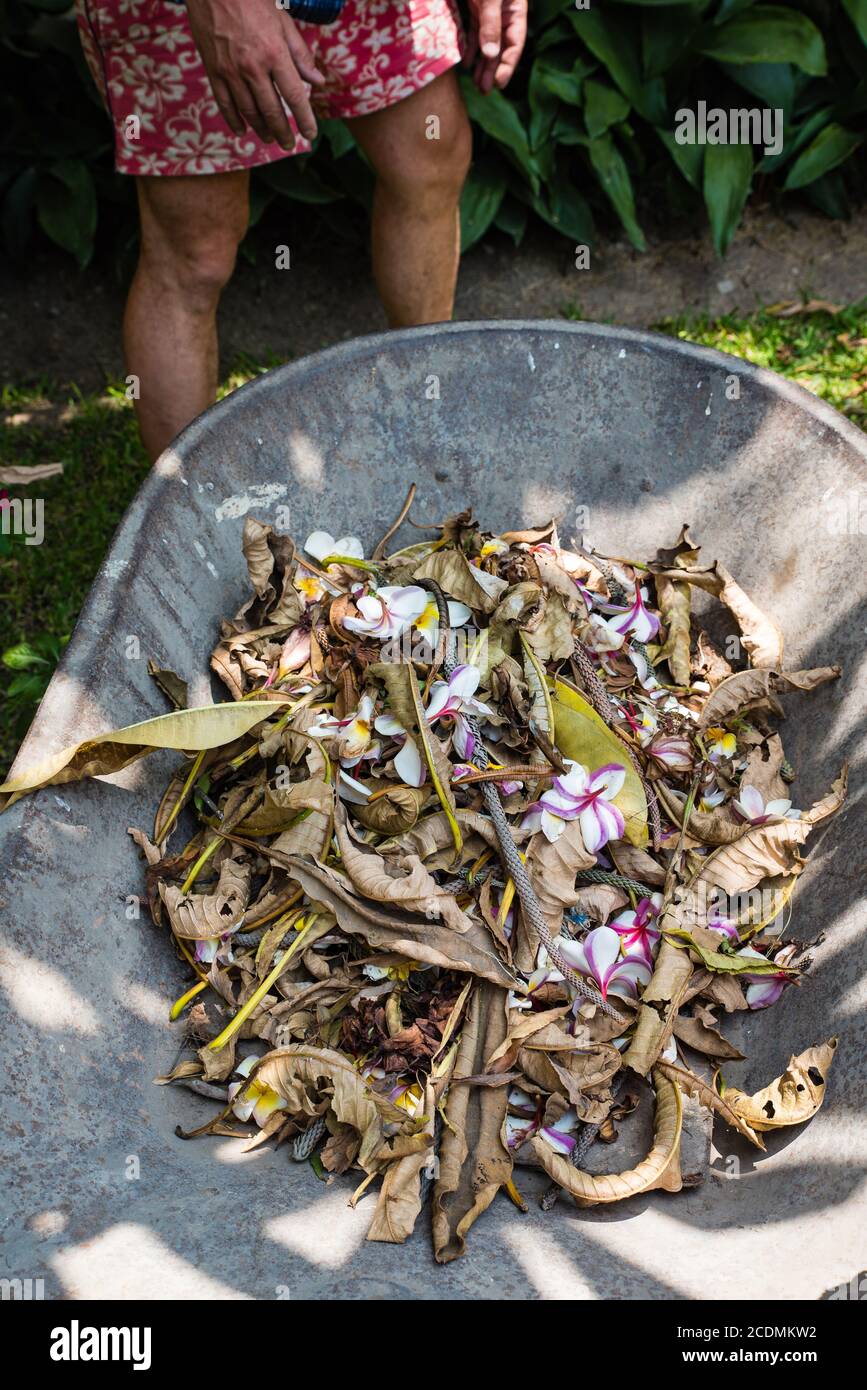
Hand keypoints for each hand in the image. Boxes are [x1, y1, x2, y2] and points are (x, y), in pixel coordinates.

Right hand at [186, 0, 324, 148]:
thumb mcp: (282, 20)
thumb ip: (300, 54)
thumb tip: (317, 82)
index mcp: (274, 53)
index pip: (294, 96)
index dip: (304, 119)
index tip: (310, 134)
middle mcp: (253, 67)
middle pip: (272, 111)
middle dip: (283, 132)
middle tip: (289, 145)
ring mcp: (231, 71)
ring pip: (249, 111)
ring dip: (262, 129)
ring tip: (270, 138)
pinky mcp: (213, 70)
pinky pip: (225, 103)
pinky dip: (234, 120)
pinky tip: (242, 131)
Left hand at [465, 0, 526, 93]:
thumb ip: (491, 24)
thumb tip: (490, 55)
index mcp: (516, 13)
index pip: (514, 45)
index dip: (507, 66)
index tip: (499, 83)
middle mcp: (505, 16)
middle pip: (500, 49)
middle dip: (492, 71)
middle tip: (484, 91)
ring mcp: (490, 14)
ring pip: (486, 45)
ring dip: (481, 65)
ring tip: (476, 84)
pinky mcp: (476, 9)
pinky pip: (474, 33)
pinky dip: (470, 49)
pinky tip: (466, 64)